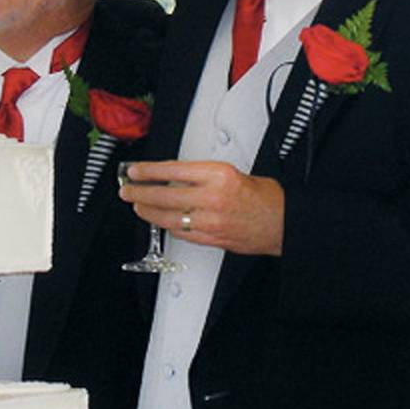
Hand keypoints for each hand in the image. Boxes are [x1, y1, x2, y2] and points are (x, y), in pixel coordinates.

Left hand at [119, 161, 284, 255]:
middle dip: (140, 192)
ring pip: (168, 217)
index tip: (135, 170)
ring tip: (137, 205)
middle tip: (127, 189)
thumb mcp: (232, 172)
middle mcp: (212, 198)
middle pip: (165, 195)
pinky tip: (159, 220)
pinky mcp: (211, 238)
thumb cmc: (264, 197)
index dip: (148, 171)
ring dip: (148, 211)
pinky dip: (167, 225)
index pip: (173, 170)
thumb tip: (174, 176)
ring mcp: (210, 221)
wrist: (282, 222)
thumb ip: (202, 175)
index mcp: (218, 175)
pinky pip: (180, 233)